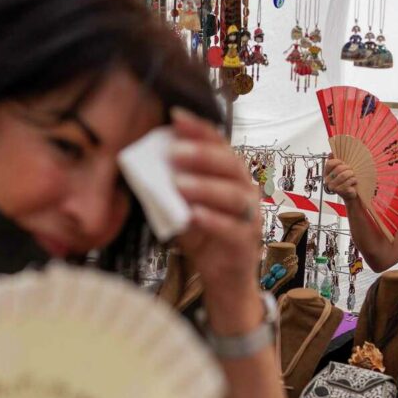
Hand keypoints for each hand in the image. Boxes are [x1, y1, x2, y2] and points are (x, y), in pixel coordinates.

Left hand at [170, 109, 261, 327]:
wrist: (223, 280)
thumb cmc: (205, 238)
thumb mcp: (184, 208)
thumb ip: (172, 190)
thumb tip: (148, 168)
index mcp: (231, 176)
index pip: (219, 145)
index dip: (200, 129)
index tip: (175, 117)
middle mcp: (246, 191)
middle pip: (231, 166)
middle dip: (203, 156)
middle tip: (175, 152)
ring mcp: (250, 217)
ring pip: (234, 196)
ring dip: (206, 187)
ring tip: (179, 184)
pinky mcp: (247, 243)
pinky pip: (233, 228)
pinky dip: (213, 220)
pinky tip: (193, 215)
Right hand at [324, 154, 357, 201]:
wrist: (350, 194)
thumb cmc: (345, 181)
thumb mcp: (339, 170)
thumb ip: (334, 161)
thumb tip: (330, 153)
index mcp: (326, 174)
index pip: (330, 163)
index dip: (338, 161)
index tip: (343, 163)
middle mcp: (327, 180)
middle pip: (338, 169)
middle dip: (348, 168)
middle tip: (351, 170)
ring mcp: (333, 187)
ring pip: (344, 175)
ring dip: (351, 174)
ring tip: (352, 176)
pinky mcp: (340, 191)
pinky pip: (348, 181)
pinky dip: (353, 180)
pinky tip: (353, 181)